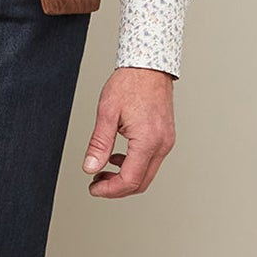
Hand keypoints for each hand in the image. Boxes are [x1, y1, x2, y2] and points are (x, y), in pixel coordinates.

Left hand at [81, 66, 174, 197]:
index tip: (94, 188)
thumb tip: (90, 168)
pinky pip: (151, 161)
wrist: (149, 66)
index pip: (129, 180)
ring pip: (147, 174)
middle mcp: (162, 144)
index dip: (109, 190)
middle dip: (116, 188)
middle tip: (96, 183)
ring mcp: (166, 141)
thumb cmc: (130, 83)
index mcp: (148, 140)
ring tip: (103, 170)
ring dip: (125, 178)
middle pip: (140, 183)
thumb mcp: (107, 113)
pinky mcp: (165, 137)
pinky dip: (133, 166)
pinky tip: (117, 157)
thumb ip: (99, 144)